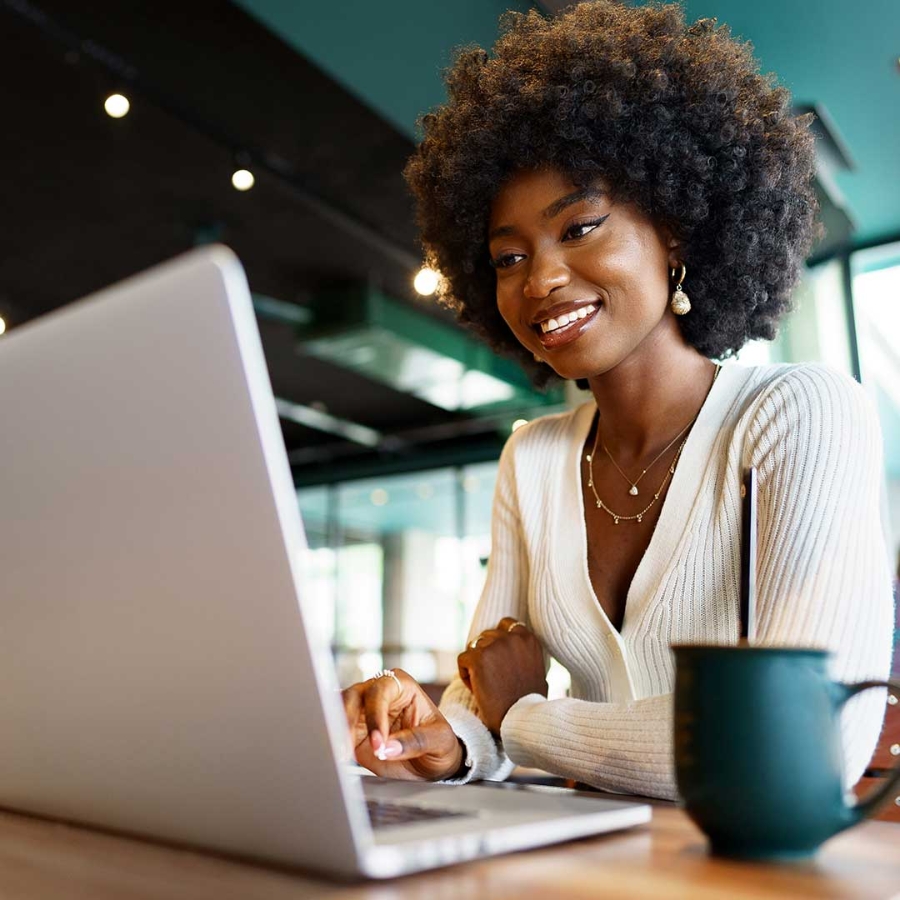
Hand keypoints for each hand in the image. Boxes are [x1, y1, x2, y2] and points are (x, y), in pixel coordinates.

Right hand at [342, 668, 462, 780]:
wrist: (432, 760)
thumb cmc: (439, 742)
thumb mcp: (439, 740)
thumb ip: (416, 741)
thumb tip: (388, 747)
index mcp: (400, 685)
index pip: (380, 693)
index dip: (375, 716)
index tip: (378, 743)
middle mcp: (377, 693)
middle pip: (352, 696)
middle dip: (347, 721)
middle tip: (348, 748)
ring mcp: (362, 711)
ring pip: (338, 710)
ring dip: (335, 731)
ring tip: (339, 754)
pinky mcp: (352, 731)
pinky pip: (336, 731)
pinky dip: (333, 742)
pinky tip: (336, 756)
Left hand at [457, 617, 547, 734]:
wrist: (520, 721)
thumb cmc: (529, 704)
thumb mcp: (538, 673)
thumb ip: (526, 657)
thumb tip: (519, 652)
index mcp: (529, 639)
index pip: (506, 624)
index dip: (498, 641)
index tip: (499, 660)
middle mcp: (512, 637)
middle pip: (487, 635)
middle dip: (485, 654)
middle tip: (492, 679)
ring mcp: (495, 645)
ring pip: (474, 647)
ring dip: (475, 664)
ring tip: (486, 686)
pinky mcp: (478, 657)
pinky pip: (462, 659)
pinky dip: (466, 675)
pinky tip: (477, 690)